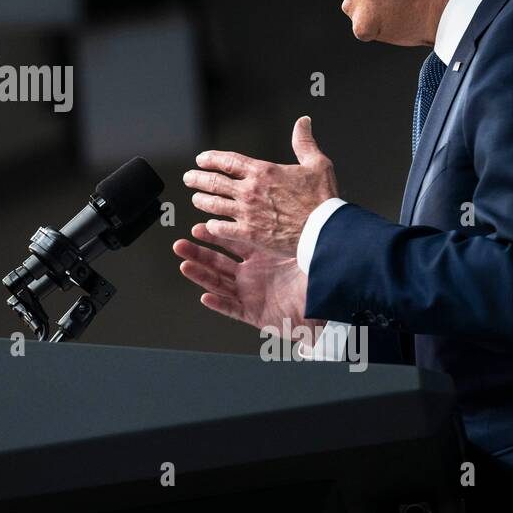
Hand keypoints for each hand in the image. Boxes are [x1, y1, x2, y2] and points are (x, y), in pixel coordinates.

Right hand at [172, 222, 318, 331]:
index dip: (214, 235)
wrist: (332, 307)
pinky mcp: (255, 314)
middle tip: (181, 244)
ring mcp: (252, 294)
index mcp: (263, 258)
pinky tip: (205, 297)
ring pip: (219, 284)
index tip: (199, 226)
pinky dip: (219, 304)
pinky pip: (233, 309)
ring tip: (184, 265)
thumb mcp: (303, 248)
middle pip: (218, 263)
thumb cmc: (321, 278)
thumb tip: (292, 198)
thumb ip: (292, 228)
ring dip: (201, 275)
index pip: (232, 243)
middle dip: (198, 253)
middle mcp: (253, 275)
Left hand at [182, 116, 338, 258]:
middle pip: (214, 181)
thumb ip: (304, 142)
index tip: (201, 159)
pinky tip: (209, 225)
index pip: (228, 161)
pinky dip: (213, 226)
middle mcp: (250, 190)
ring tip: (195, 199)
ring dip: (202, 200)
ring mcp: (247, 212)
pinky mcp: (249, 233)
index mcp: (263, 171)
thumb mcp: (317, 164)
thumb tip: (303, 122)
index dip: (211, 159)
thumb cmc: (322, 199)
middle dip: (198, 178)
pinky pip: (222, 228)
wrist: (325, 230)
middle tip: (189, 178)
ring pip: (214, 204)